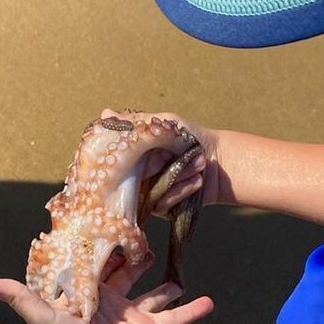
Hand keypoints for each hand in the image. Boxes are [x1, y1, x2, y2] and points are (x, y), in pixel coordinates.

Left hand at [0, 258, 212, 323]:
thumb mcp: (42, 318)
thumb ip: (18, 298)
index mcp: (80, 297)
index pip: (90, 266)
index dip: (99, 248)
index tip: (110, 224)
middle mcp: (103, 304)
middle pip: (121, 275)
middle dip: (133, 260)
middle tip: (145, 238)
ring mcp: (126, 318)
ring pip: (149, 296)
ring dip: (164, 287)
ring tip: (175, 274)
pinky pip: (171, 319)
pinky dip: (190, 311)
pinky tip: (208, 302)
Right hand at [100, 108, 223, 213]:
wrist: (219, 162)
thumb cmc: (192, 137)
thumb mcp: (164, 123)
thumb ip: (135, 123)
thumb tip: (103, 114)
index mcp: (135, 156)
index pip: (120, 160)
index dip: (133, 155)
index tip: (155, 148)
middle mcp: (138, 176)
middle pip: (135, 176)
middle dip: (162, 163)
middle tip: (180, 154)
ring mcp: (148, 193)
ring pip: (150, 191)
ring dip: (179, 175)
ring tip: (199, 163)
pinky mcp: (161, 208)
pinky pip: (162, 204)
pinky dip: (182, 190)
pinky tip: (197, 180)